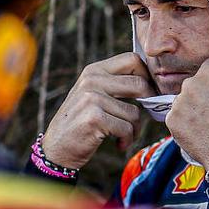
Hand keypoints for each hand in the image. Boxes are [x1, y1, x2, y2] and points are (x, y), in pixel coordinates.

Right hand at [40, 52, 155, 169]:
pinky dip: (127, 140)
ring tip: (123, 136)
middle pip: (139, 84)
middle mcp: (92, 80)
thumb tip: (151, 82)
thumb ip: (114, 84)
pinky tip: (118, 144)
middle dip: (148, 104)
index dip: (147, 76)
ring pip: (135, 112)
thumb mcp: (92, 94)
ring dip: (134, 129)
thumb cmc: (80, 123)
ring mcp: (92, 98)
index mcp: (94, 70)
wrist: (57, 149)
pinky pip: (127, 128)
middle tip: (140, 118)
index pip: (132, 59)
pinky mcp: (95, 118)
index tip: (149, 93)